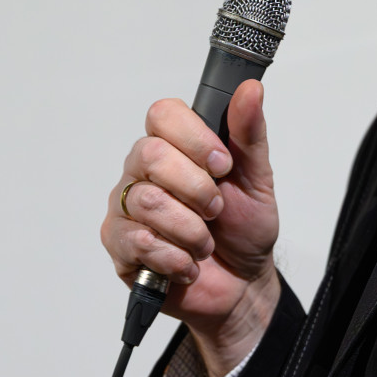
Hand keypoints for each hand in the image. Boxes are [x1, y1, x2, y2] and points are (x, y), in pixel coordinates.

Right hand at [101, 78, 280, 376]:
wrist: (241, 286)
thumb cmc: (244, 230)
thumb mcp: (257, 180)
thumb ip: (249, 135)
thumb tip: (250, 90)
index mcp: (175, 148)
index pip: (163, 115)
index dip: (194, 138)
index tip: (223, 165)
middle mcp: (142, 172)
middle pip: (150, 154)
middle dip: (195, 187)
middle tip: (215, 209)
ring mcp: (126, 207)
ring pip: (146, 202)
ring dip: (190, 229)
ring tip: (204, 244)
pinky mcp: (119, 245)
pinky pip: (138, 241)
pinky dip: (175, 257)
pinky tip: (187, 263)